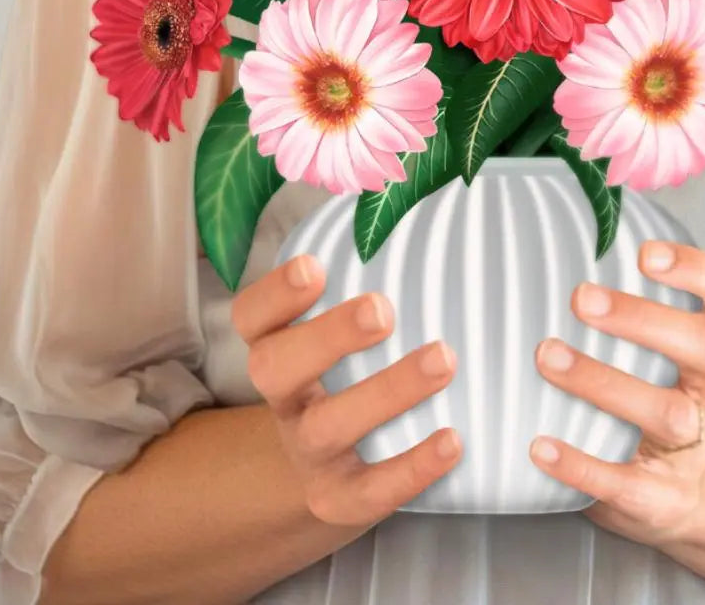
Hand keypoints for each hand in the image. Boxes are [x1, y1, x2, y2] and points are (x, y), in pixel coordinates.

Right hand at [231, 254, 461, 528]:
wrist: (326, 471)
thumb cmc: (344, 376)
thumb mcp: (335, 334)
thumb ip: (362, 286)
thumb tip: (422, 207)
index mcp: (277, 347)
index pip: (251, 318)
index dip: (274, 293)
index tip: (314, 266)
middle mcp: (283, 398)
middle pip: (275, 369)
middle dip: (327, 336)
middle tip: (381, 309)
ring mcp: (307, 452)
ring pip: (328, 426)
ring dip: (386, 391)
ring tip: (443, 358)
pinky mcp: (339, 497)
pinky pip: (369, 489)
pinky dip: (411, 466)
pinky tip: (454, 440)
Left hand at [529, 239, 704, 545]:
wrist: (666, 495)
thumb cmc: (643, 397)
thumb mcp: (652, 353)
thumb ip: (623, 305)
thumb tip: (550, 237)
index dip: (703, 270)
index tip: (646, 253)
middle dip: (647, 320)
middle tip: (581, 297)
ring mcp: (692, 450)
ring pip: (668, 415)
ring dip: (603, 382)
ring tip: (545, 356)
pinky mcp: (661, 499)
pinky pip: (626, 484)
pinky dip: (581, 464)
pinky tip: (540, 445)